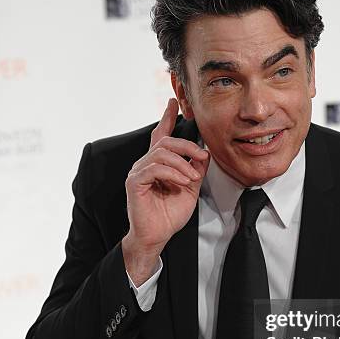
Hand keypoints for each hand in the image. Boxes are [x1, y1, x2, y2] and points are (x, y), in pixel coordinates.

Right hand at [122, 98, 208, 284]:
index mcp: (158, 163)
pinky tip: (183, 181)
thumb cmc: (169, 214)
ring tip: (193, 177)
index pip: (160, 135)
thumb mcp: (190, 188)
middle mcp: (145, 163)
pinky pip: (154, 168)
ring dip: (182, 163)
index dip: (167, 118)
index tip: (174, 103)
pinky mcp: (134, 182)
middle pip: (165, 141)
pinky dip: (172, 172)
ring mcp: (138, 172)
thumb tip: (205, 153)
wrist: (158, 235)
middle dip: (187, 145)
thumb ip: (196, 169)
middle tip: (202, 156)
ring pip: (161, 153)